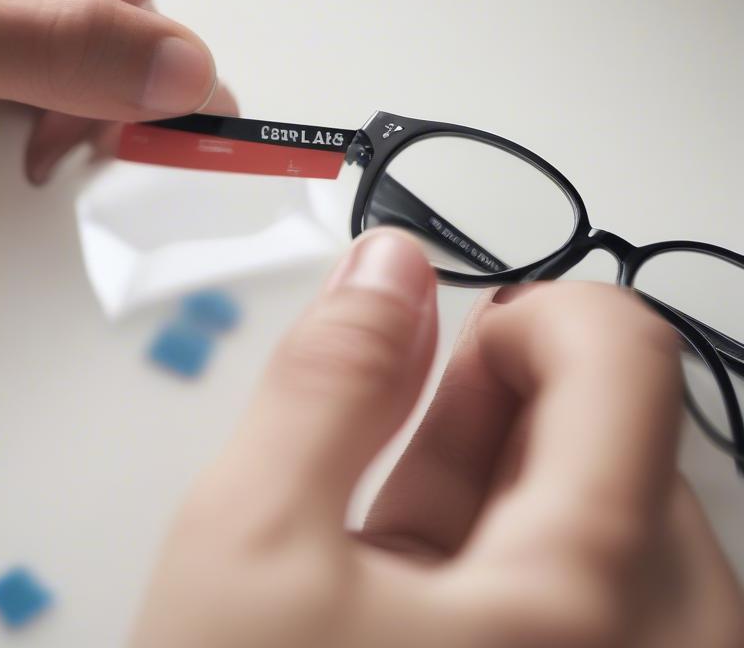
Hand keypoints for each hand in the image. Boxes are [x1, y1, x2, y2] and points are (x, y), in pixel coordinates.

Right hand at [131, 230, 743, 647]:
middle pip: (620, 439)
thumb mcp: (249, 541)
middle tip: (390, 442)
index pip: (625, 355)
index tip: (438, 344)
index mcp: (589, 609)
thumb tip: (386, 264)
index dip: (525, 313)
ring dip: (499, 482)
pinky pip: (600, 600)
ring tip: (387, 520)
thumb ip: (326, 377)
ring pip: (610, 519)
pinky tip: (415, 575)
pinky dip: (510, 554)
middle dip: (501, 408)